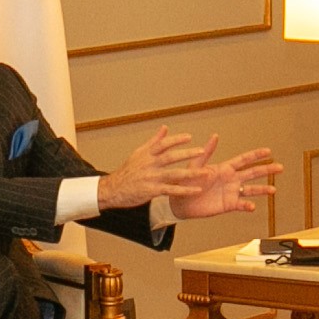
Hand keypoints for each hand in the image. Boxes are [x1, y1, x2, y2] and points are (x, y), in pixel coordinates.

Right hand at [101, 127, 218, 210]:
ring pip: (173, 174)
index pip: (163, 144)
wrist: (113, 189)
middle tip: (202, 151)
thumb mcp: (138, 153)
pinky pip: (171, 190)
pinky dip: (184, 190)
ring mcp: (151, 178)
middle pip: (170, 157)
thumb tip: (165, 127)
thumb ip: (154, 141)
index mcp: (147, 154)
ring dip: (190, 173)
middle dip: (187, 153)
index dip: (176, 139)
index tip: (189, 137)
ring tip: (206, 172)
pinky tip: (196, 190)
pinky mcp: (151, 191)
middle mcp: (149, 164)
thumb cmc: (127, 171)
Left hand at [159, 144, 278, 220]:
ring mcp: (231, 192)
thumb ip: (206, 152)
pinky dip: (247, 205)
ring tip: (273, 190)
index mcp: (225, 168)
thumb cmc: (186, 182)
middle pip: (253, 173)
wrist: (180, 202)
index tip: (268, 151)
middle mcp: (231, 179)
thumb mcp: (196, 166)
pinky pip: (241, 205)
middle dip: (267, 170)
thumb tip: (215, 136)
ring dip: (262, 189)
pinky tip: (252, 206)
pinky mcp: (228, 205)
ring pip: (251, 190)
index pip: (244, 160)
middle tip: (280, 167)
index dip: (256, 155)